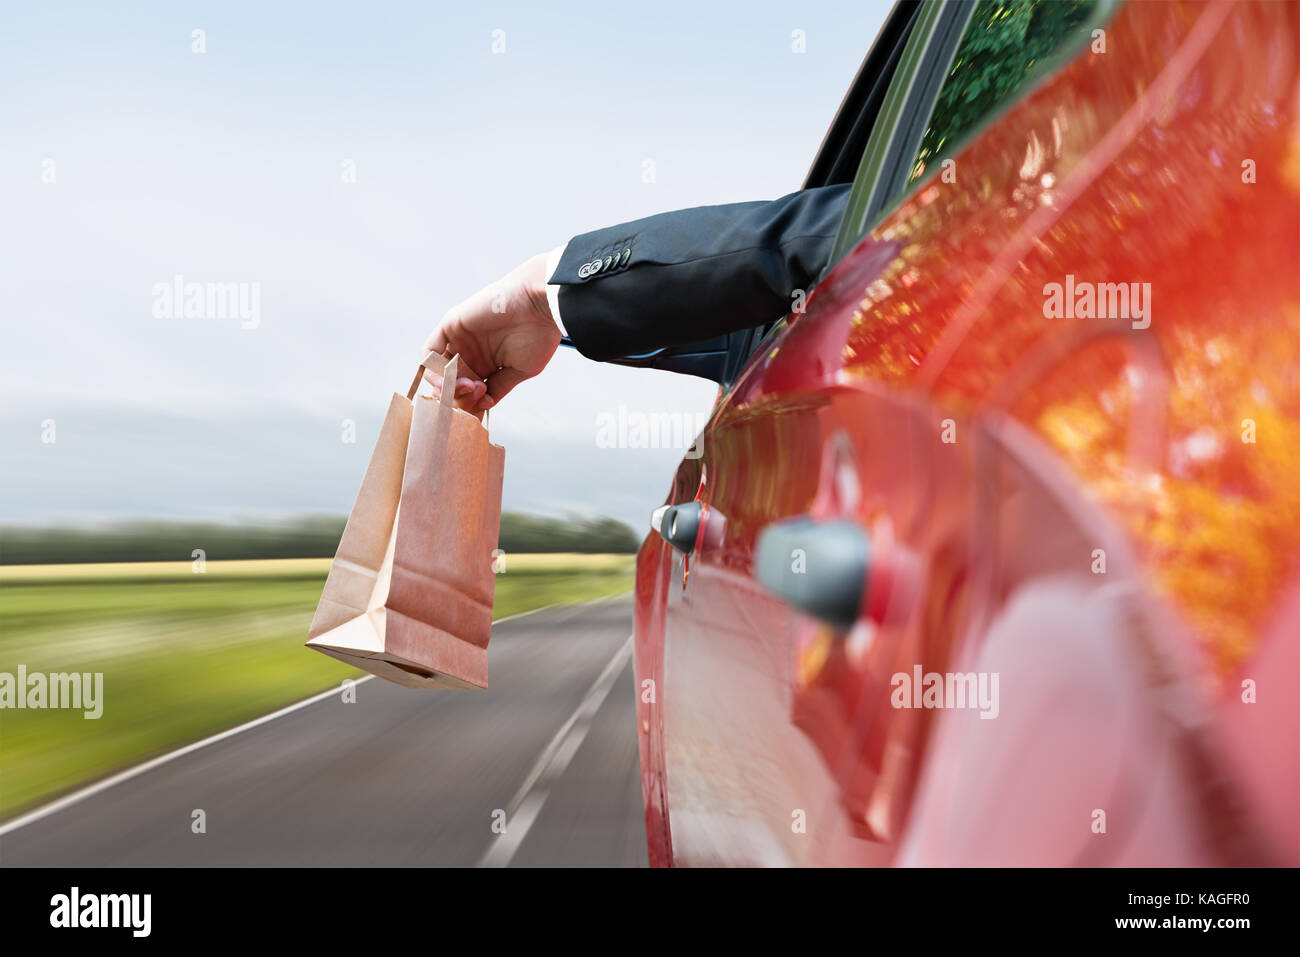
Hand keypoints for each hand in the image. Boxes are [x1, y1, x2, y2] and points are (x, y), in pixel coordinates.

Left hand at [423, 249, 561, 411]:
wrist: (540, 305)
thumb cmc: (539, 335)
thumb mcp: (521, 370)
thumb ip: (499, 387)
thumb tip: (483, 403)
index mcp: (488, 365)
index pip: (468, 393)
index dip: (471, 405)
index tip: (485, 403)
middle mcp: (471, 353)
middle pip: (451, 386)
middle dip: (460, 398)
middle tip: (478, 394)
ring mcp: (458, 341)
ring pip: (438, 373)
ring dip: (448, 387)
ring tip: (470, 386)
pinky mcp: (449, 327)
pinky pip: (428, 353)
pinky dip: (432, 370)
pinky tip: (451, 378)